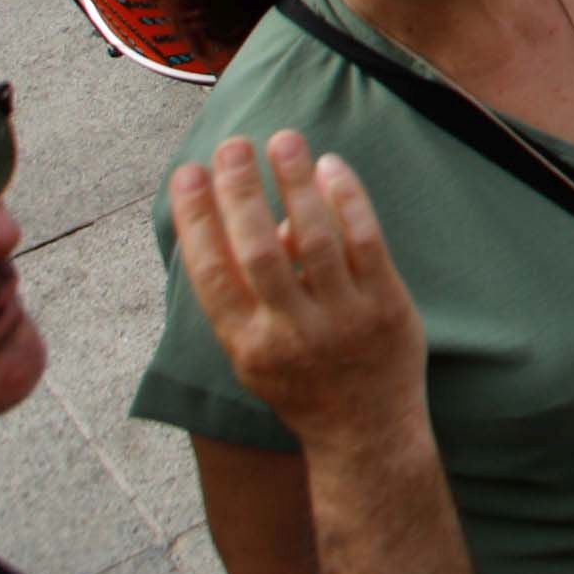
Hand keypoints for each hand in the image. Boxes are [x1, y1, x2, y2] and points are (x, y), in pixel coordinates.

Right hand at [166, 135, 428, 451]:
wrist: (365, 433)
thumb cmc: (303, 383)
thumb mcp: (256, 354)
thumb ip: (247, 295)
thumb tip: (259, 219)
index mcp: (246, 345)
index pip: (211, 272)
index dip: (195, 219)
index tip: (186, 173)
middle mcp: (289, 333)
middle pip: (257, 250)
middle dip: (239, 192)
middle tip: (231, 144)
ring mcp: (341, 320)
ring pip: (315, 238)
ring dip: (294, 183)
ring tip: (283, 139)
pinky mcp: (387, 306)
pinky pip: (365, 241)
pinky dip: (347, 200)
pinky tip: (331, 166)